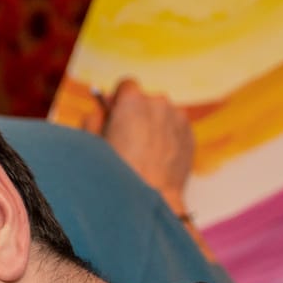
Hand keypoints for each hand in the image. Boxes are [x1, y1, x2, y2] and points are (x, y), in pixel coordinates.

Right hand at [98, 80, 194, 213]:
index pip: (126, 84)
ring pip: (161, 115)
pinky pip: (175, 130)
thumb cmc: (117, 172)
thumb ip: (93, 118)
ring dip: (152, 126)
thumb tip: (102, 110)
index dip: (118, 100)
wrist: (150, 198)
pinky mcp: (190, 135)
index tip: (114, 115)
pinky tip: (155, 160)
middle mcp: (159, 103)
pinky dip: (166, 139)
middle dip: (136, 114)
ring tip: (142, 153)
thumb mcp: (92, 143)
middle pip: (145, 100)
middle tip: (125, 139)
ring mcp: (178, 118)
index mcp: (133, 100)